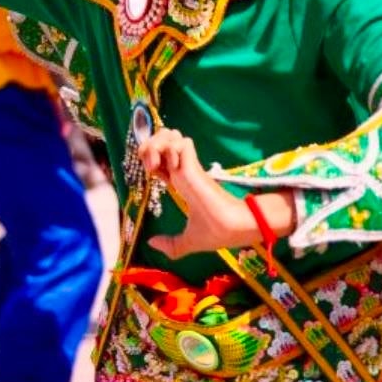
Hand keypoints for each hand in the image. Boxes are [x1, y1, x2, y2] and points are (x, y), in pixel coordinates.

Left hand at [138, 129, 294, 258]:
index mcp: (181, 183)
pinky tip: (162, 165)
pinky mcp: (193, 166)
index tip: (149, 169)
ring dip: (154, 145)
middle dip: (147, 146)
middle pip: (160, 140)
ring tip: (153, 163)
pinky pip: (177, 144)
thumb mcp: (189, 241)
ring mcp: (188, 166)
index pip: (160, 158)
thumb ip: (172, 245)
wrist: (234, 229)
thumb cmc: (216, 232)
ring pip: (167, 137)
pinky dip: (165, 149)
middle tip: (149, 164)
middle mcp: (182, 170)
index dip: (148, 157)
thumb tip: (151, 243)